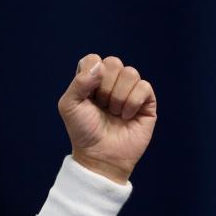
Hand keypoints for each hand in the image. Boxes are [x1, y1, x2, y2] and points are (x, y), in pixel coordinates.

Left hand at [57, 54, 156, 183]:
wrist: (100, 155)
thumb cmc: (83, 131)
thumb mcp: (69, 106)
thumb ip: (79, 82)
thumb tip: (99, 66)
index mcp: (91, 80)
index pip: (93, 59)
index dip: (90, 75)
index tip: (86, 95)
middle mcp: (111, 82)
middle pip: (113, 62)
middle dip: (104, 87)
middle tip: (101, 106)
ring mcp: (130, 90)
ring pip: (130, 72)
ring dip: (118, 96)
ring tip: (113, 113)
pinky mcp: (147, 101)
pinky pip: (144, 86)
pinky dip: (132, 103)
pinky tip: (126, 116)